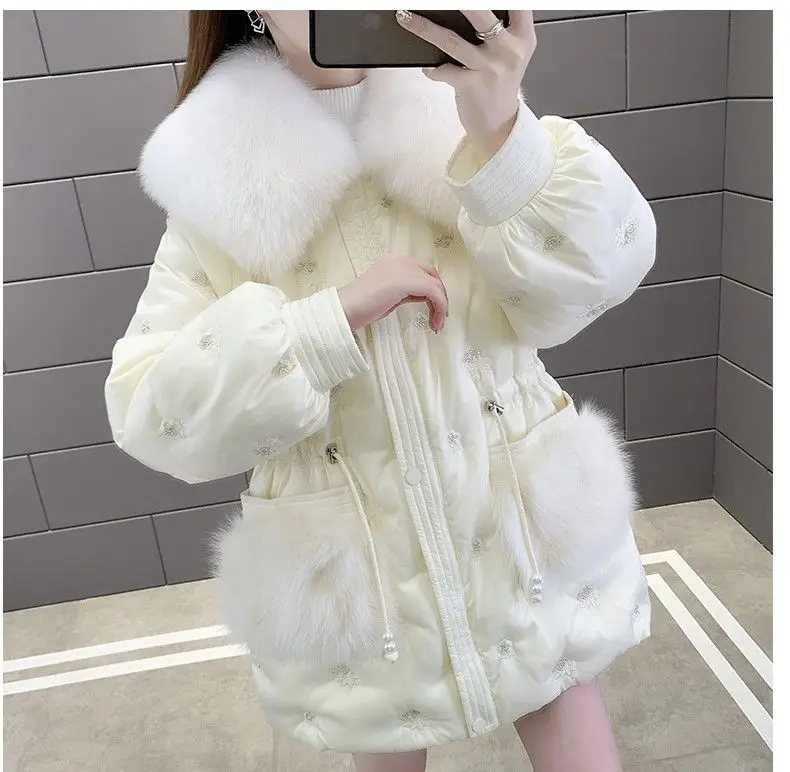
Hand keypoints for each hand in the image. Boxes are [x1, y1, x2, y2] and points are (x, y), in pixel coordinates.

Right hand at [338, 256, 447, 332]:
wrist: (346, 308)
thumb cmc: (362, 307)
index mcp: (395, 261)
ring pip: (435, 285)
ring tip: (437, 324)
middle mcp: (402, 260)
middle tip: (440, 317)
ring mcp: (405, 268)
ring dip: (441, 306)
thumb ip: (406, 291)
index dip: (433, 290)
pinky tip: (434, 322)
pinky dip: (440, 308)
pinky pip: (434, 293)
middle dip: (440, 297)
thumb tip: (423, 298)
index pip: (423, 272)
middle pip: (433, 275)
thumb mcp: (390, 294)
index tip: (434, 310)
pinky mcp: (408, 280)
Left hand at [396, 10, 536, 157]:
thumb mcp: (511, 53)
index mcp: (523, 36)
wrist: (499, 125)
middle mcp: (510, 50)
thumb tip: (466, 10)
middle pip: (480, 13)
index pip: (516, 3)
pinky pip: (443, 70)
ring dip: (424, 28)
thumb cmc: (499, 85)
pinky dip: (432, 69)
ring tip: (405, 17)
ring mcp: (490, 68)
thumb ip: (501, 28)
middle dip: (457, 3)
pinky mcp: (472, 86)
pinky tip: (428, 69)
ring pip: (452, 40)